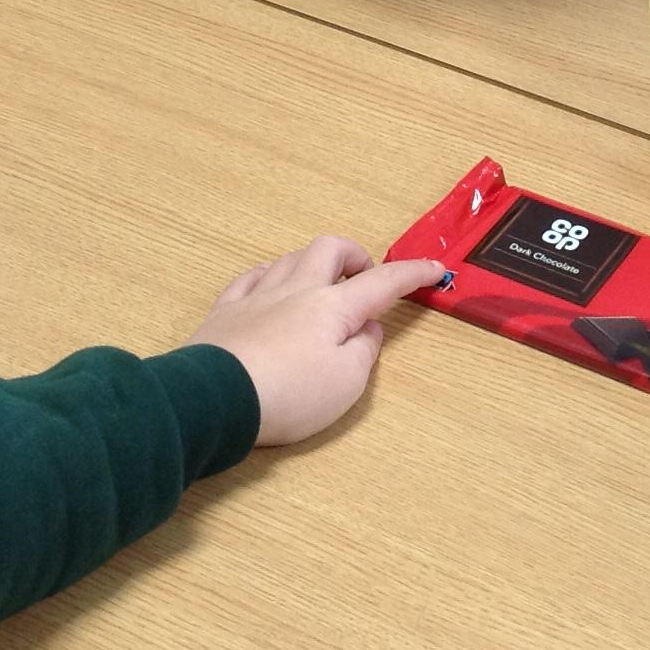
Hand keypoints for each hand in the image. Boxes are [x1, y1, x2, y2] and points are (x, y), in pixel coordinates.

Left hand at [186, 238, 445, 445]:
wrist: (213, 400)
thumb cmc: (289, 394)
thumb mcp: (346, 384)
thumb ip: (364, 350)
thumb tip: (367, 327)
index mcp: (333, 306)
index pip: (383, 282)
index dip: (412, 274)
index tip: (435, 269)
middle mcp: (297, 289)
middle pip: (330, 249)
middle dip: (354, 256)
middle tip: (364, 279)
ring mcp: (257, 296)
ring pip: (291, 257)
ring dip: (313, 264)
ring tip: (320, 287)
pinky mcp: (225, 311)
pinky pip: (252, 276)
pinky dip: (271, 276)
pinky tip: (271, 287)